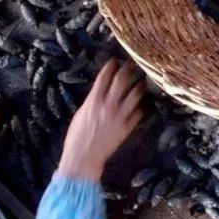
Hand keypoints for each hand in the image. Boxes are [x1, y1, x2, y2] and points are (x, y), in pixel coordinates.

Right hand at [57, 59, 143, 180]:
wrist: (83, 158)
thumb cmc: (76, 136)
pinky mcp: (128, 127)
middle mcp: (109, 105)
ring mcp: (121, 116)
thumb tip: (101, 91)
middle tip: (132, 64)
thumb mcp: (81, 113)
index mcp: (94, 101)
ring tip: (142, 82)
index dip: (110, 66)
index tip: (114, 60)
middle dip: (128, 69)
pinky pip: (138, 113)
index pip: (104, 77)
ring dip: (139, 86)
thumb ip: (93, 101)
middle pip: (122, 81)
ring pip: (135, 95)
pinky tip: (140, 104)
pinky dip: (139, 107)